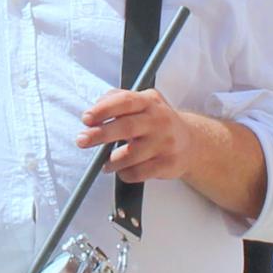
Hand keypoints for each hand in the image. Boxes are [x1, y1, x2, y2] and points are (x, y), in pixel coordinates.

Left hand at [75, 87, 209, 185]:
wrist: (191, 142)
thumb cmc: (157, 121)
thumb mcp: (143, 102)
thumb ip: (118, 98)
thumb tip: (96, 106)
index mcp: (149, 102)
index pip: (125, 101)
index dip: (104, 109)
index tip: (86, 119)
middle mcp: (159, 120)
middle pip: (126, 127)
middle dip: (100, 134)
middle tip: (82, 140)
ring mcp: (165, 143)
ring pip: (131, 155)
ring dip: (112, 161)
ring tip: (105, 163)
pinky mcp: (168, 163)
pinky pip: (139, 172)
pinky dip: (125, 174)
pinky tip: (122, 171)